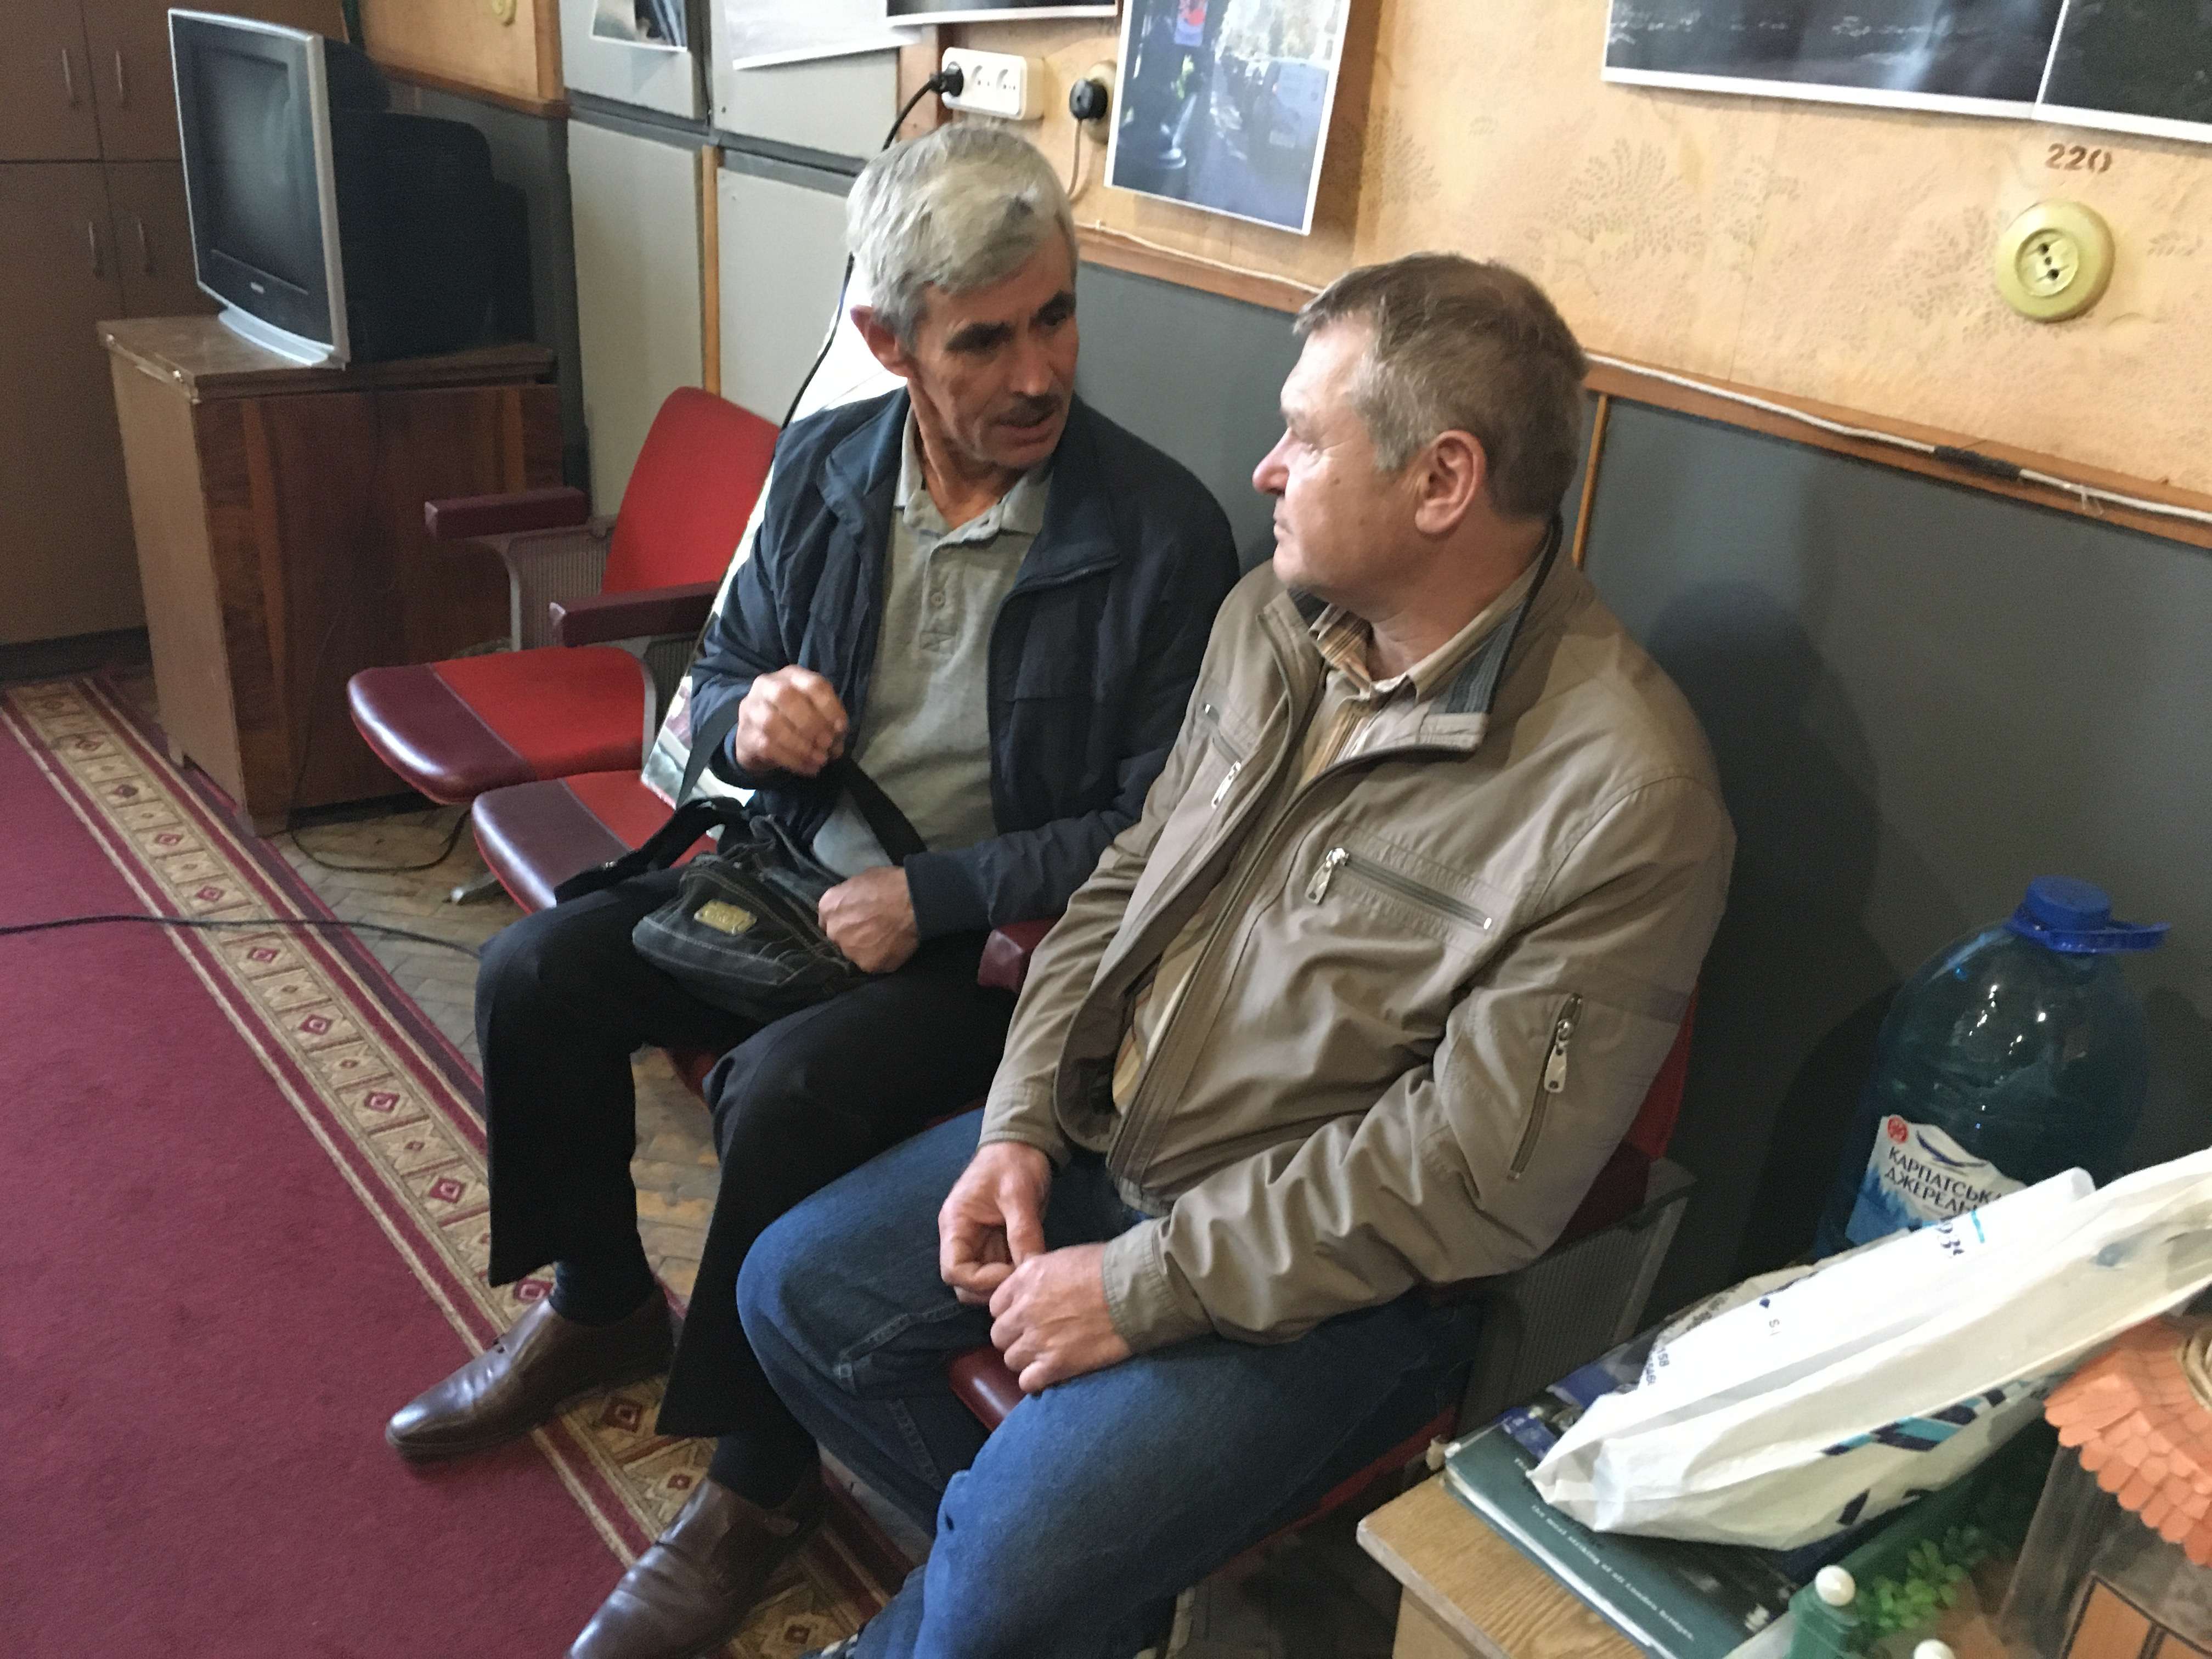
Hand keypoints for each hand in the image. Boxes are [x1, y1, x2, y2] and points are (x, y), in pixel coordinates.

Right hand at [731, 667, 847, 776]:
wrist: (757, 737)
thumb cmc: (793, 720)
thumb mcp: (815, 714)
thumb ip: (829, 723)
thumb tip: (836, 741)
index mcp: (792, 676)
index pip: (813, 684)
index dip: (830, 707)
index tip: (841, 728)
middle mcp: (767, 686)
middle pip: (786, 696)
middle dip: (811, 722)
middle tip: (827, 744)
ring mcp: (752, 709)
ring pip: (772, 722)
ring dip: (801, 744)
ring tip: (820, 760)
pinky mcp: (745, 735)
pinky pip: (767, 747)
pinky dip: (793, 760)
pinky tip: (809, 768)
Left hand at [817, 866, 918, 972]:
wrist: (913, 902)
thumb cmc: (889, 884)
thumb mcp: (861, 880)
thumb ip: (850, 897)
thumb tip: (853, 904)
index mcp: (828, 907)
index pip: (828, 920)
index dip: (844, 919)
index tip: (856, 918)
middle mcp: (834, 932)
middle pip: (840, 938)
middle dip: (853, 935)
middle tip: (873, 928)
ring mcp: (851, 951)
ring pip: (856, 953)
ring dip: (867, 948)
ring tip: (886, 938)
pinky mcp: (869, 966)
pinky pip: (875, 963)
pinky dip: (883, 957)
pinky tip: (894, 946)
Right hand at [939, 1142, 1051, 1306]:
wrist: (1023, 1145)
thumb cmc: (1014, 1162)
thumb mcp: (1019, 1194)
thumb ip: (1022, 1232)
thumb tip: (1030, 1269)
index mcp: (956, 1224)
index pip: (954, 1271)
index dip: (980, 1281)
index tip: (1011, 1272)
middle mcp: (962, 1238)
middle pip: (965, 1284)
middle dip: (992, 1289)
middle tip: (1024, 1282)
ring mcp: (979, 1243)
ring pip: (983, 1282)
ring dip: (1004, 1285)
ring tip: (1031, 1277)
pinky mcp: (997, 1244)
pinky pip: (1001, 1270)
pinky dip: (1015, 1275)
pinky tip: (1034, 1271)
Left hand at [988, 1244, 1131, 1391]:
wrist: (1135, 1291)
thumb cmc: (1106, 1267)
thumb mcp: (1062, 1259)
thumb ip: (1037, 1277)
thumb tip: (1032, 1289)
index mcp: (1024, 1280)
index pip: (996, 1306)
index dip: (1011, 1313)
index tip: (1025, 1316)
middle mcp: (1024, 1310)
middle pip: (1000, 1335)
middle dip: (1015, 1337)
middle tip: (1037, 1337)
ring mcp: (1037, 1340)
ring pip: (1011, 1360)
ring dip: (1026, 1358)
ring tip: (1047, 1355)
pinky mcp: (1055, 1365)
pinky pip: (1028, 1382)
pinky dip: (1037, 1380)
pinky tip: (1051, 1372)